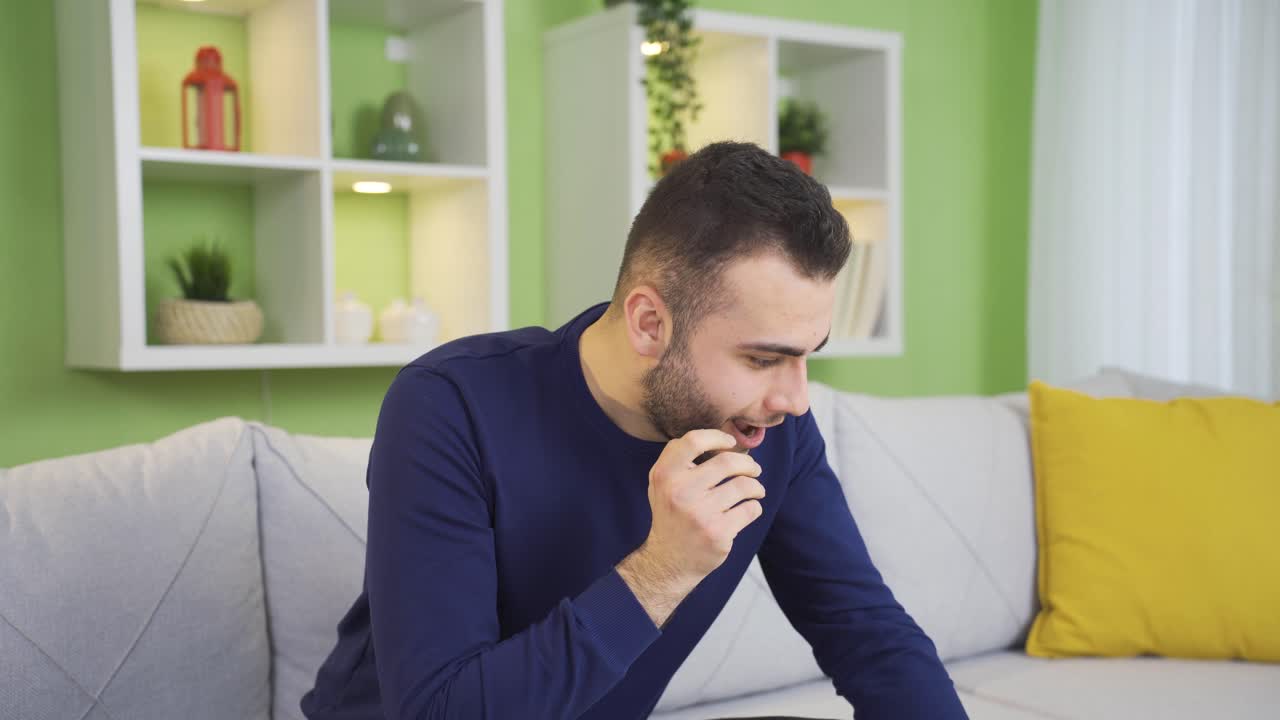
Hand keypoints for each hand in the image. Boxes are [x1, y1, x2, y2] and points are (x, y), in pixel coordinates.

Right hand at [617, 429, 765, 626]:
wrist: (669, 560)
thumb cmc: (671, 514)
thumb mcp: (661, 483)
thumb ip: (678, 458)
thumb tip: (720, 439)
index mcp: (665, 475)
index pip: (694, 441)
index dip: (717, 437)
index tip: (730, 443)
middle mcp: (680, 492)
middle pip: (728, 461)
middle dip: (748, 464)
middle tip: (754, 469)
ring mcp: (700, 514)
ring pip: (745, 485)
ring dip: (756, 486)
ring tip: (756, 490)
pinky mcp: (718, 533)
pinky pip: (751, 509)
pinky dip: (754, 507)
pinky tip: (747, 510)